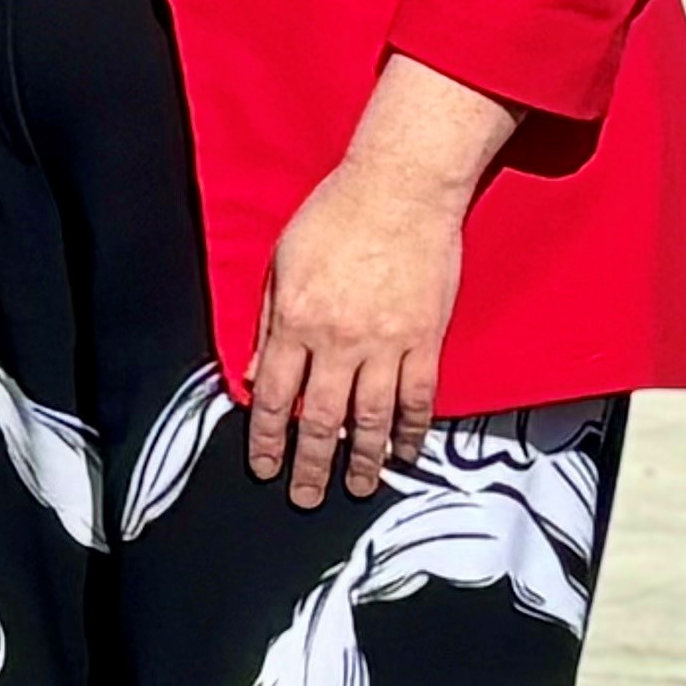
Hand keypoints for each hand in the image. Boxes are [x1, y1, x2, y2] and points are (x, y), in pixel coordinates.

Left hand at [243, 60, 512, 506]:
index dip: (268, 439)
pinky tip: (407, 452)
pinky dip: (412, 431)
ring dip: (364, 461)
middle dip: (311, 465)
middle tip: (306, 497)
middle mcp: (339, 340)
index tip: (265, 468)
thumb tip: (260, 375)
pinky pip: (418, 398)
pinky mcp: (425, 339)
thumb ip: (269, 323)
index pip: (276, 397)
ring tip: (357, 487)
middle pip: (322, 420)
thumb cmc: (335, 215)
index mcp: (296, 320)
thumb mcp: (282, 263)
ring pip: (372, 420)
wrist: (401, 188)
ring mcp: (386, 343)